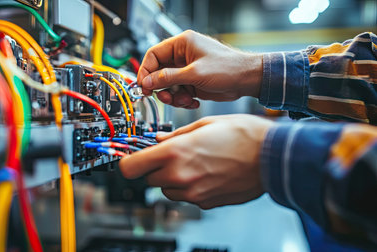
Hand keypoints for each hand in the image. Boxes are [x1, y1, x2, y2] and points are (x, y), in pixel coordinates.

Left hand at [119, 115, 273, 208]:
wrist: (273, 157)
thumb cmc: (244, 135)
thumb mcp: (204, 124)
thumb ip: (175, 134)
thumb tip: (160, 140)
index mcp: (175, 153)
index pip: (130, 167)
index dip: (127, 162)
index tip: (131, 158)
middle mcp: (180, 176)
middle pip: (148, 179)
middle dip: (155, 167)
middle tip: (170, 155)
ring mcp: (193, 193)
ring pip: (166, 189)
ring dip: (171, 178)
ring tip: (193, 163)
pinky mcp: (205, 203)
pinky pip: (186, 197)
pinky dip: (189, 187)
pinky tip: (206, 172)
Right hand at [138, 30, 262, 108]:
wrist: (247, 81)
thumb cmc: (228, 68)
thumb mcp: (194, 74)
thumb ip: (169, 78)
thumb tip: (148, 81)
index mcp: (182, 44)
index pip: (154, 55)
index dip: (146, 70)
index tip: (143, 85)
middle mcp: (183, 56)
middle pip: (159, 72)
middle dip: (161, 88)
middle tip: (164, 97)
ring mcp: (187, 70)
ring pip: (168, 86)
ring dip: (173, 96)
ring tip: (184, 100)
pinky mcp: (192, 82)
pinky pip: (178, 92)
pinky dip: (182, 99)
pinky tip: (192, 101)